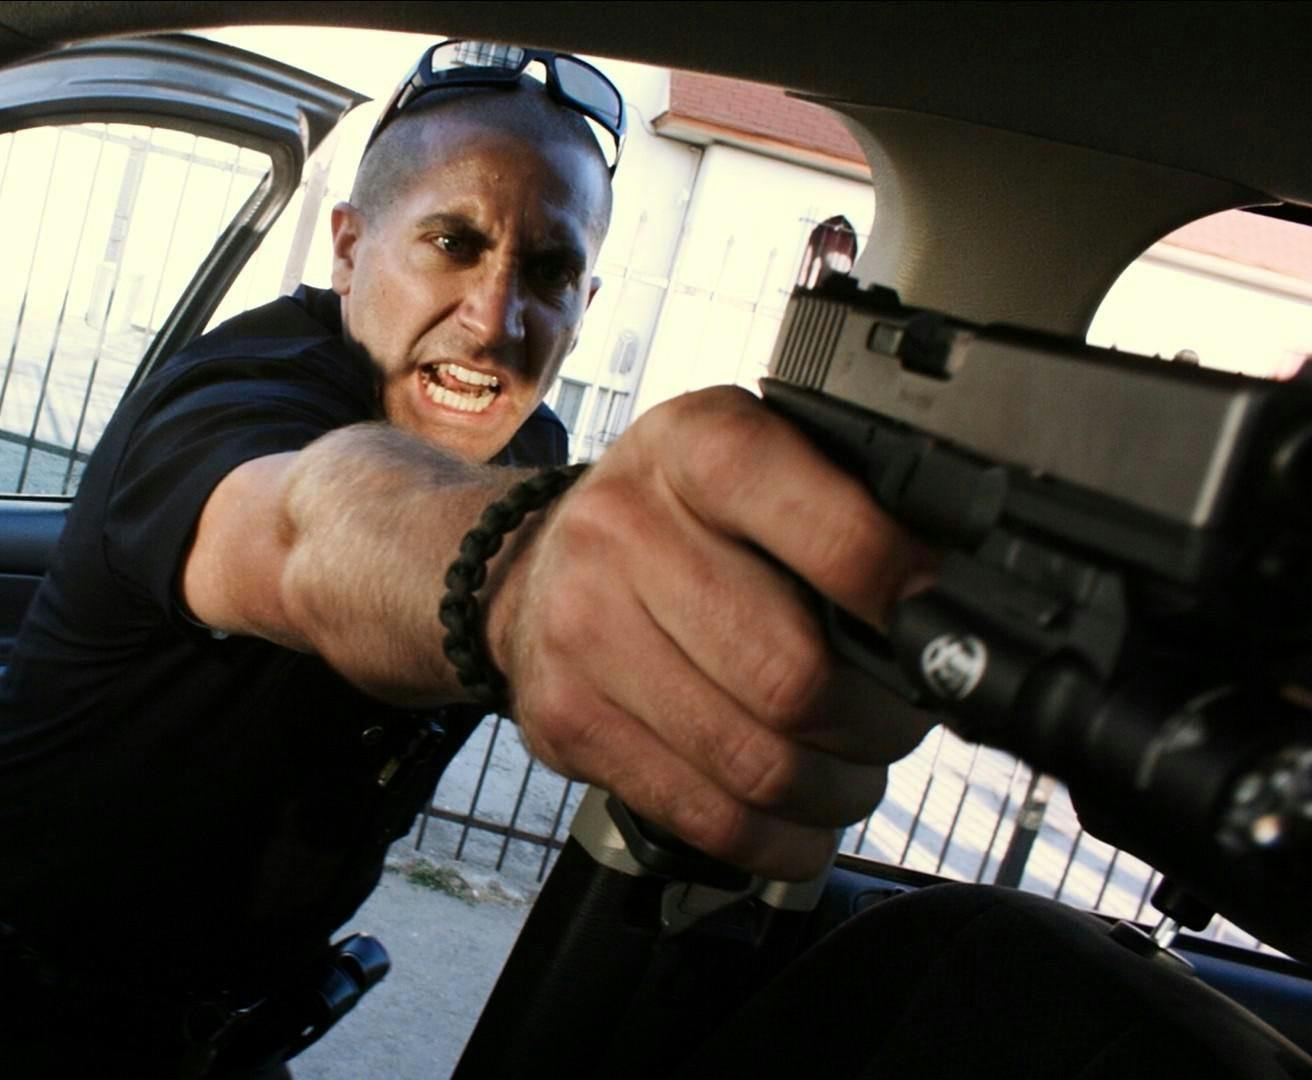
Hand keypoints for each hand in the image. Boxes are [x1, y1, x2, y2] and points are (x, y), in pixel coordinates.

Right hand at [490, 385, 937, 879]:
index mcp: (696, 447)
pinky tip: (799, 821)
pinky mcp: (566, 719)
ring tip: (852, 775)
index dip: (905, 597)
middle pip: (795, 677)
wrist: (530, 568)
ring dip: (835, 791)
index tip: (938, 632)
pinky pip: (704, 815)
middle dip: (879, 725)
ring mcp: (583, 629)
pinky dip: (776, 841)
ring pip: (756, 763)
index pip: (833, 534)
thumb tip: (957, 598)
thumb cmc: (674, 521)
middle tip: (898, 725)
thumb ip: (844, 506)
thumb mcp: (752, 463)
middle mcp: (624, 530)